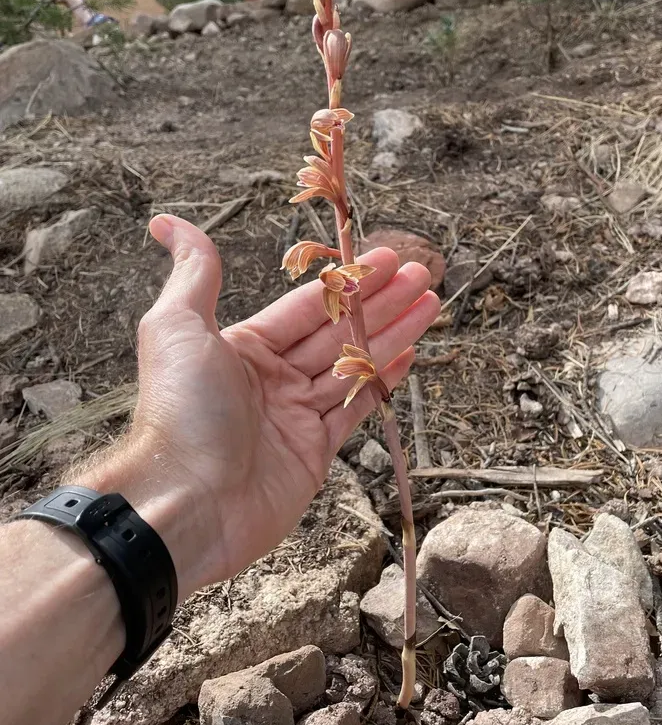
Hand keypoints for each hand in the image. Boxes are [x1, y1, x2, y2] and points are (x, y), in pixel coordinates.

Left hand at [80, 215, 438, 598]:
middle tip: (424, 274)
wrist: (188, 503)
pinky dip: (383, 381)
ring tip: (430, 304)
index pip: (308, 305)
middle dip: (382, 301)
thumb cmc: (181, 412)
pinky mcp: (315, 453)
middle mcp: (271, 378)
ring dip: (393, 333)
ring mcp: (295, 416)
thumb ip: (194, 274)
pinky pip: (356, 409)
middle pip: (338, 331)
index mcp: (243, 347)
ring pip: (354, 365)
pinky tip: (409, 355)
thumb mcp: (178, 328)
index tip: (388, 258)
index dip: (350, 280)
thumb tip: (168, 222)